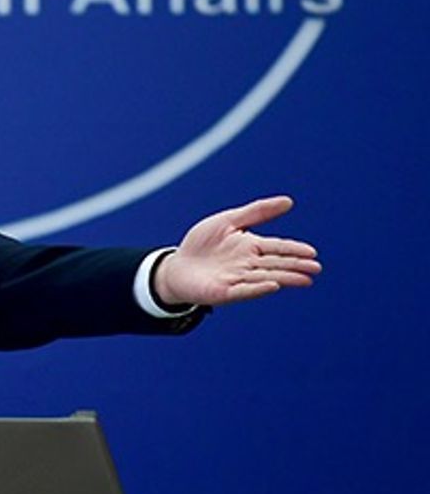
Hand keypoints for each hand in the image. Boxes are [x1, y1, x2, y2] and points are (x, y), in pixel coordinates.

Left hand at [154, 196, 320, 306]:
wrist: (177, 266)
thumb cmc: (203, 243)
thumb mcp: (228, 221)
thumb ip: (257, 212)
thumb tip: (289, 201)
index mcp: (251, 247)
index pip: (277, 247)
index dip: (294, 249)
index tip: (312, 252)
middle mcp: (248, 264)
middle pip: (276, 264)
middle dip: (296, 265)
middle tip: (316, 268)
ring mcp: (238, 279)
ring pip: (265, 277)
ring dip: (285, 278)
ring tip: (305, 279)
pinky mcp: (225, 292)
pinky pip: (244, 290)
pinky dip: (259, 288)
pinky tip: (273, 285)